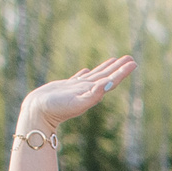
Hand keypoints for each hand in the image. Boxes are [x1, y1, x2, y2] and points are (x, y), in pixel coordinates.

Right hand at [19, 55, 134, 131]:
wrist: (38, 112)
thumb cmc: (57, 109)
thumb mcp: (77, 103)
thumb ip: (93, 95)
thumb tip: (107, 85)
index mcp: (93, 93)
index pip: (111, 80)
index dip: (123, 72)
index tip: (133, 63)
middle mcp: (87, 90)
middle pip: (106, 76)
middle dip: (118, 67)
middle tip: (130, 58)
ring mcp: (77, 89)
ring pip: (95, 75)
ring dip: (105, 68)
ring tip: (114, 60)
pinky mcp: (66, 87)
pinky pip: (79, 78)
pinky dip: (85, 73)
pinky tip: (87, 70)